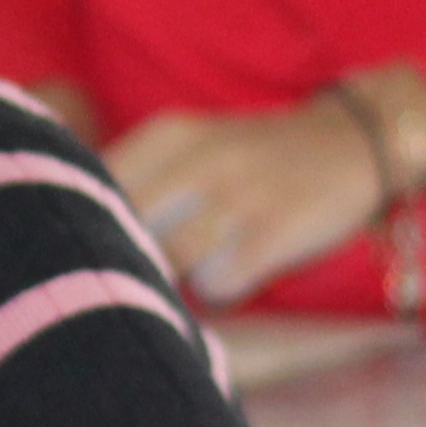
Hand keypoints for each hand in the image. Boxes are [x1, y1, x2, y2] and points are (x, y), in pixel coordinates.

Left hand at [104, 94, 395, 304]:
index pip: (94, 190)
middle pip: (125, 232)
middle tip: (133, 280)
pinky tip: (236, 272)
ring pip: (169, 263)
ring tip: (196, 270)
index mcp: (168, 135)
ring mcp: (238, 194)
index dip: (83, 230)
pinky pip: (218, 284)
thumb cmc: (252, 159)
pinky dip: (218, 291)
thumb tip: (73, 238)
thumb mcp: (189, 146)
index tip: (88, 252)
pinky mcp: (274, 230)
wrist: (352, 142)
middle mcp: (198, 159)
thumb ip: (134, 181)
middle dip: (123, 263)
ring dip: (174, 281)